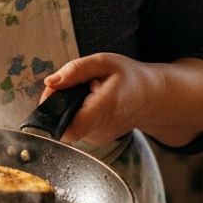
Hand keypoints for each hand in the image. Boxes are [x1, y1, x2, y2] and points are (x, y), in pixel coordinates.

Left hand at [39, 53, 159, 146]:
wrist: (152, 98)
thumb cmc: (130, 78)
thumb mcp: (104, 62)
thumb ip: (75, 70)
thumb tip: (50, 82)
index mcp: (105, 108)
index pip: (70, 127)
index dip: (52, 111)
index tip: (55, 92)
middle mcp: (102, 129)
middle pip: (63, 121)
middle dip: (61, 102)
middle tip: (78, 86)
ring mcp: (99, 138)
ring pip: (68, 123)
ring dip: (71, 107)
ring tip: (89, 94)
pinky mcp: (96, 140)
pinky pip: (76, 126)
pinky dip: (78, 113)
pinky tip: (93, 104)